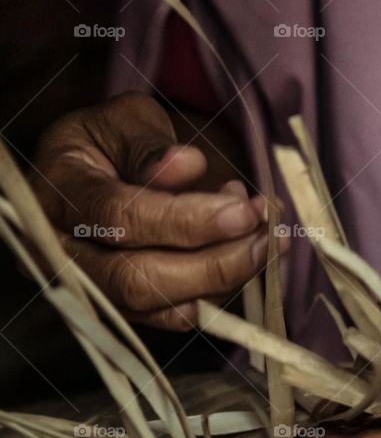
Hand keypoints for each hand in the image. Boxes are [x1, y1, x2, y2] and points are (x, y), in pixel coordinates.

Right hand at [29, 91, 268, 329]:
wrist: (96, 173)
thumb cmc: (109, 141)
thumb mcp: (124, 120)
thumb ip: (150, 144)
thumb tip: (189, 167)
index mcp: (56, 192)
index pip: (119, 218)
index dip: (184, 220)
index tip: (241, 211)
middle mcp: (62, 253)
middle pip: (138, 280)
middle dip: (213, 262)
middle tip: (264, 232)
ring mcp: (93, 290)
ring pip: (161, 307)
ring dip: (227, 277)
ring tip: (267, 237)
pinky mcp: (126, 311)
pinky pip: (177, 317)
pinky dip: (222, 291)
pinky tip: (251, 256)